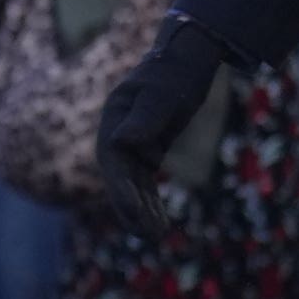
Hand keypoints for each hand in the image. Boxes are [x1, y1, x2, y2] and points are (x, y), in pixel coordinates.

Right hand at [85, 24, 224, 222]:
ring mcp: (130, 146)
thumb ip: (145, 116)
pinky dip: (152, 203)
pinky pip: (146, 183)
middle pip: (119, 177)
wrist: (185, 62)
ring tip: (157, 236)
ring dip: (142, 211)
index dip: (120, 187)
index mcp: (114, 120)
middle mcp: (117, 135)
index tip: (135, 210)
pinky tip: (161, 224)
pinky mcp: (146, 153)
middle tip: (148, 233)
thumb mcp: (164, 93)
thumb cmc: (175, 74)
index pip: (113, 159)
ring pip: (133, 185)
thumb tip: (123, 142)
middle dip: (131, 207)